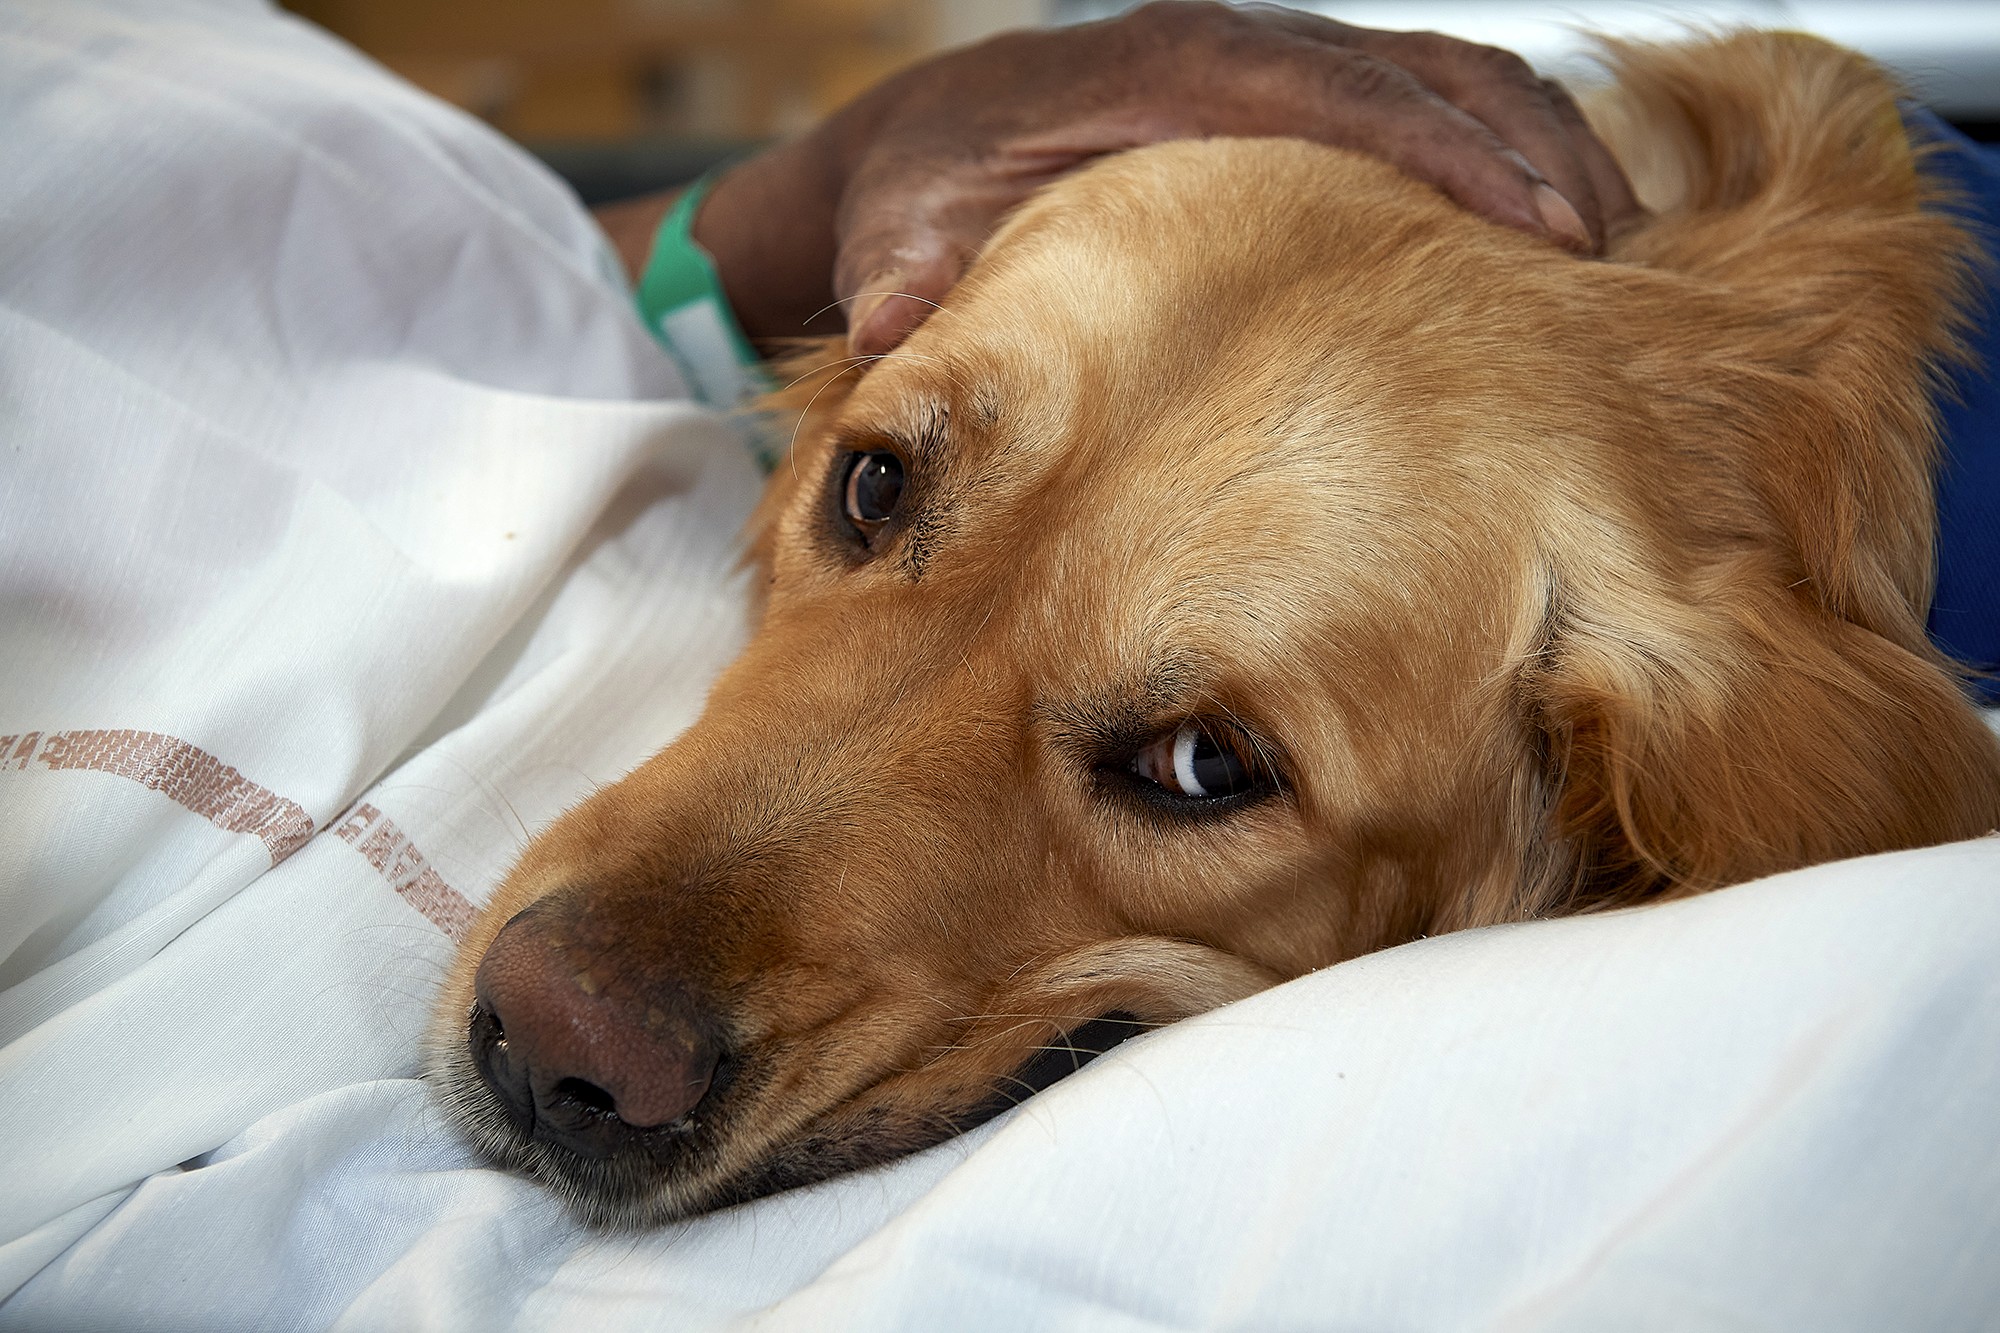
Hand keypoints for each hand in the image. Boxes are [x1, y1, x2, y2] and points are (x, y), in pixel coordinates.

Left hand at [598, 1, 1640, 356]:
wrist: (920, 145)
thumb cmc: (924, 195)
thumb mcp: (901, 229)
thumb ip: (909, 268)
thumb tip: (893, 319)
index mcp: (1166, 75)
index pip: (1332, 94)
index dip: (1441, 153)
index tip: (1537, 223)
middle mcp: (1240, 52)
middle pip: (1423, 76)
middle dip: (1529, 153)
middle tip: (1617, 253)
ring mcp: (1275, 70)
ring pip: (1444, 82)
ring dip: (1537, 151)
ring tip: (1618, 250)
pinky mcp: (1292, 106)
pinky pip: (1423, 108)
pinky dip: (1500, 156)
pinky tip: (1551, 235)